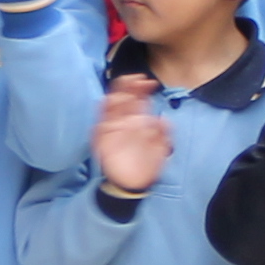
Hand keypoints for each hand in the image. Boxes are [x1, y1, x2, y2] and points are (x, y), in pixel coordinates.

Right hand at [90, 76, 169, 194]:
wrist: (132, 184)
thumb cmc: (146, 166)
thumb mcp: (160, 151)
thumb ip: (163, 135)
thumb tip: (164, 119)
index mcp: (138, 121)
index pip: (139, 99)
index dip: (143, 89)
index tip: (150, 82)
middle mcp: (125, 121)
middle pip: (124, 97)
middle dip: (129, 86)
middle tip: (136, 79)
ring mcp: (112, 128)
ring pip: (111, 106)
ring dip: (116, 94)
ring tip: (124, 87)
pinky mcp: (102, 138)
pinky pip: (100, 121)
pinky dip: (103, 111)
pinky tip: (108, 102)